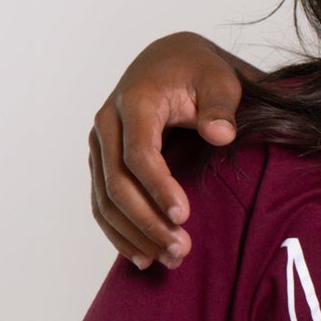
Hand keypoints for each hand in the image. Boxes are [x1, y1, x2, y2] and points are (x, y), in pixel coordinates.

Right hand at [90, 34, 248, 269]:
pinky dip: (118, 231)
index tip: (184, 216)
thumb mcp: (219, 79)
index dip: (158, 188)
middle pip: (117, 183)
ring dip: (133, 234)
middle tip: (180, 250)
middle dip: (147, 221)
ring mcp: (99, 145)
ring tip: (166, 260)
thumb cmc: (199, 71)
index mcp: (133, 102)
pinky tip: (140, 255)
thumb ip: (221, 105)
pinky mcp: (102, 161)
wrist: (171, 61)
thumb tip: (221, 134)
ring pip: (104, 198)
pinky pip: (101, 202)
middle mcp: (106, 125)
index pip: (139, 154)